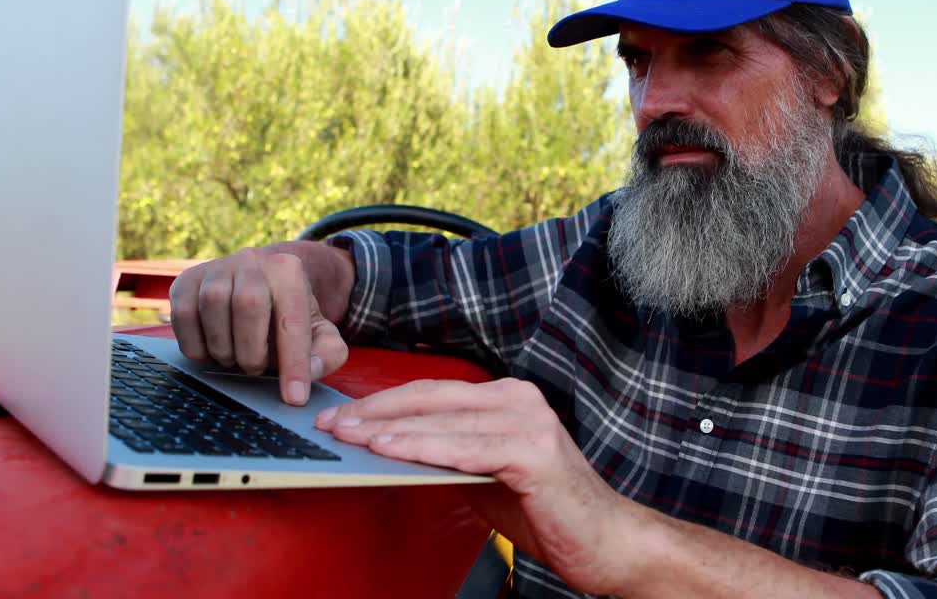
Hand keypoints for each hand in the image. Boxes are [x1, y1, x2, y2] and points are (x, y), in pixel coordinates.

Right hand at [168, 247, 348, 404]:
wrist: (258, 284)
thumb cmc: (288, 316)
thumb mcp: (318, 332)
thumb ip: (327, 353)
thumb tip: (310, 370)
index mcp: (289, 271)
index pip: (293, 320)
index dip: (294, 363)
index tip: (294, 398)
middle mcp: (252, 261)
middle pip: (248, 304)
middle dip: (251, 350)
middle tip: (255, 369)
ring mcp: (216, 268)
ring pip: (212, 305)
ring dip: (222, 347)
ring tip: (234, 359)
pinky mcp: (186, 281)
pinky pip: (182, 315)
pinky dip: (195, 345)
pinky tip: (210, 352)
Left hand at [315, 378, 643, 594]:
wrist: (604, 542)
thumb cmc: (546, 511)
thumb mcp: (484, 475)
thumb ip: (447, 455)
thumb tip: (389, 448)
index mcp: (506, 399)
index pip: (432, 393)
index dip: (383, 404)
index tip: (341, 418)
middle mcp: (518, 399)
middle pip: (432, 399)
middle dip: (376, 412)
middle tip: (332, 426)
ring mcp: (528, 422)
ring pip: (444, 421)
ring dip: (391, 430)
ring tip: (350, 437)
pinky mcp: (533, 453)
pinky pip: (466, 448)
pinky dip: (425, 449)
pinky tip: (392, 451)